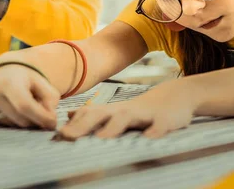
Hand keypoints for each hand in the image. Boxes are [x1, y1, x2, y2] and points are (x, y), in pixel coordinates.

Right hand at [0, 63, 59, 129]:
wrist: (2, 76)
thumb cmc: (25, 80)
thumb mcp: (42, 83)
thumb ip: (51, 100)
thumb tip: (49, 123)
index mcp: (8, 82)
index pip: (24, 105)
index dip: (41, 116)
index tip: (53, 122)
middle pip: (22, 120)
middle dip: (36, 120)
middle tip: (40, 109)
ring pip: (16, 127)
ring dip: (27, 122)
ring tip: (25, 107)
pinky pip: (8, 129)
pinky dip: (16, 124)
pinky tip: (15, 112)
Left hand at [57, 80, 195, 139]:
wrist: (177, 96)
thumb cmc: (142, 108)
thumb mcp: (116, 110)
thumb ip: (93, 114)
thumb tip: (69, 116)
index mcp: (113, 111)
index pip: (88, 114)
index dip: (72, 124)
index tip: (56, 135)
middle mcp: (124, 110)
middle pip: (101, 115)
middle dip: (83, 125)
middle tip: (66, 136)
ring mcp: (144, 114)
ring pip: (126, 118)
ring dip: (113, 127)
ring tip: (101, 138)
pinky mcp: (164, 120)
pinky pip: (159, 126)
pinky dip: (154, 131)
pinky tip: (149, 139)